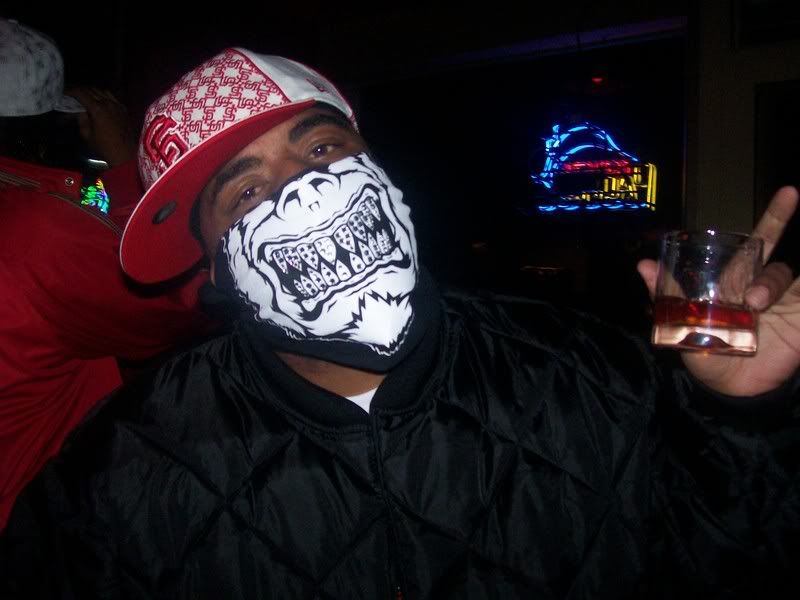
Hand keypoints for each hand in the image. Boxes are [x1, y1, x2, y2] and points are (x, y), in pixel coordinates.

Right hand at [66, 87, 136, 166]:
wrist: (126, 154)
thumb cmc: (104, 147)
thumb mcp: (87, 134)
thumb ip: (82, 119)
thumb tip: (80, 110)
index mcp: (98, 109)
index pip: (81, 94)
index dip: (71, 91)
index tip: (65, 92)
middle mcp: (108, 103)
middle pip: (92, 90)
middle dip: (80, 91)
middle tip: (73, 95)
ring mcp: (118, 105)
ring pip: (103, 92)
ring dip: (92, 92)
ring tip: (85, 96)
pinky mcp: (124, 109)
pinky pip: (112, 97)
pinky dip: (104, 96)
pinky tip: (100, 101)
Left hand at [638, 186, 799, 395]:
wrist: (729, 390)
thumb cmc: (705, 352)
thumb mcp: (680, 324)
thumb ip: (666, 293)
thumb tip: (642, 264)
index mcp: (738, 280)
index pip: (760, 242)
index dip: (777, 217)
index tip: (791, 191)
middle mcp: (765, 287)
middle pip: (776, 259)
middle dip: (774, 246)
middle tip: (758, 276)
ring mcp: (788, 306)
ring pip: (784, 278)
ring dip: (770, 286)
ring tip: (753, 307)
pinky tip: (796, 314)